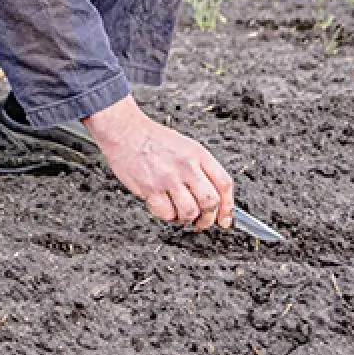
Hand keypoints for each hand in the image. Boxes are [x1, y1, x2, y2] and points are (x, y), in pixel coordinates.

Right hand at [82, 96, 234, 230]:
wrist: (125, 132)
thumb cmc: (153, 139)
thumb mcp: (186, 146)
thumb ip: (201, 168)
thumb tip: (213, 195)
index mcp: (198, 154)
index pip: (224, 184)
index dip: (228, 206)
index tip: (225, 219)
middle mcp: (187, 167)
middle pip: (211, 202)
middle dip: (209, 218)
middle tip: (203, 222)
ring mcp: (169, 178)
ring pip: (190, 212)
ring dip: (188, 220)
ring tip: (182, 216)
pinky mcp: (151, 189)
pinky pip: (167, 214)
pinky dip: (168, 217)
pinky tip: (166, 209)